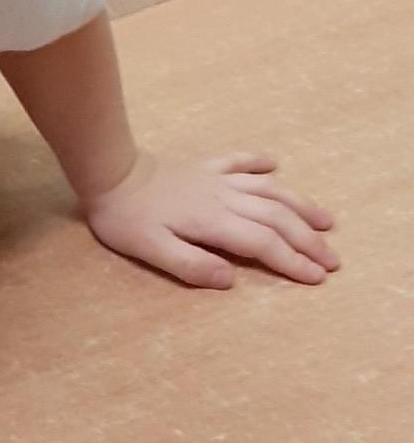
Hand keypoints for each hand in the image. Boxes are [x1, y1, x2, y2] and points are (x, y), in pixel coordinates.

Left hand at [83, 150, 337, 288]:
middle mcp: (225, 198)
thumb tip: (230, 281)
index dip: (292, 261)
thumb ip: (191, 266)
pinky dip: (260, 162)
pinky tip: (275, 164)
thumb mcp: (151, 251)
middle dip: (308, 240)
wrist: (110, 173)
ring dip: (300, 204)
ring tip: (326, 220)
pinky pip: (240, 161)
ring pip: (270, 190)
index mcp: (215, 222)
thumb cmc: (126, 218)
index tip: (317, 277)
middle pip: (278, 218)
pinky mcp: (205, 166)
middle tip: (333, 259)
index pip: (264, 244)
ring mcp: (217, 179)